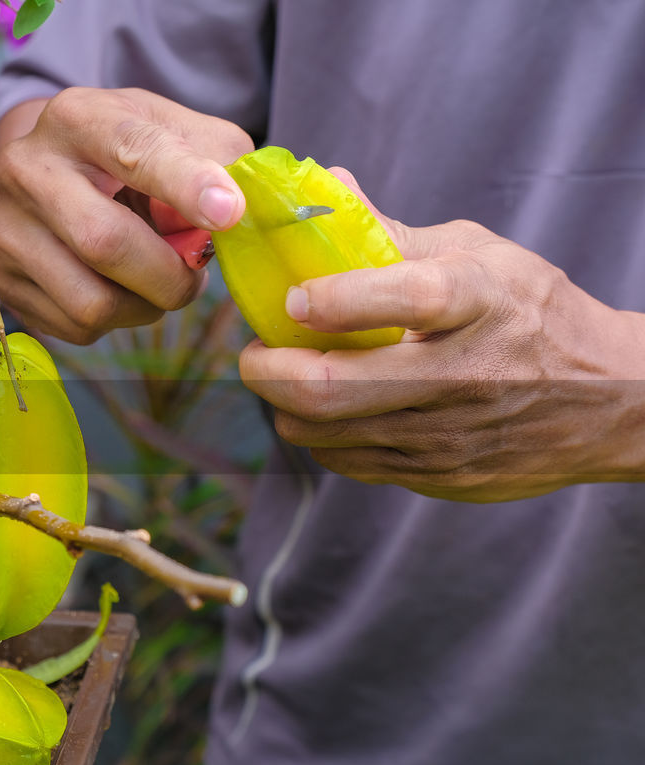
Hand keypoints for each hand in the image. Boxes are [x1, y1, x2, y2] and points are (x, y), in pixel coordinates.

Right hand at [0, 87, 253, 342]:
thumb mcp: (169, 129)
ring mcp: (7, 230)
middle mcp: (27, 170)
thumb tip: (245, 207)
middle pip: (104, 242)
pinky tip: (120, 290)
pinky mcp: (3, 280)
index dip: (186, 184)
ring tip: (158, 282)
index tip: (229, 213)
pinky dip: (117, 320)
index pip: (133, 150)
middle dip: (169, 275)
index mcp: (76, 118)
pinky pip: (77, 327)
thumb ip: (217, 156)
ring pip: (92, 301)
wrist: (45, 170)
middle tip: (195, 276)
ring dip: (145, 306)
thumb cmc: (122, 151)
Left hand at [240, 169, 644, 501]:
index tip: (294, 299)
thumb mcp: (479, 256)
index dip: (338, 300)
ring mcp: (451, 435)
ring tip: (290, 375)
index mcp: (481, 302)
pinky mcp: (442, 478)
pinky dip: (322, 436)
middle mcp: (465, 374)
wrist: (612, 400)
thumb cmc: (531, 313)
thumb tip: (326, 186)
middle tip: (254, 351)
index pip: (408, 299)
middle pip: (335, 391)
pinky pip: (348, 462)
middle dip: (269, 372)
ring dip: (285, 405)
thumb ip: (392, 232)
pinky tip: (332, 411)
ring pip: (324, 433)